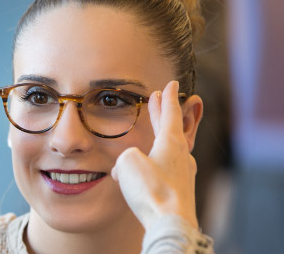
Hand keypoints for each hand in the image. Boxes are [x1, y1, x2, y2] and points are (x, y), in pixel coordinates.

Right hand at [111, 81, 198, 229]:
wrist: (170, 223)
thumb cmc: (151, 190)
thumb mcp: (128, 162)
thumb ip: (125, 158)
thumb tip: (124, 170)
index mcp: (171, 143)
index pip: (171, 114)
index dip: (168, 99)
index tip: (171, 84)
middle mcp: (181, 157)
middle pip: (173, 129)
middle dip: (165, 114)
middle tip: (161, 100)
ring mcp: (182, 175)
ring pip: (170, 151)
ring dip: (159, 141)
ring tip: (150, 136)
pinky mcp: (178, 192)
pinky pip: (165, 172)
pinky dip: (153, 166)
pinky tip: (140, 175)